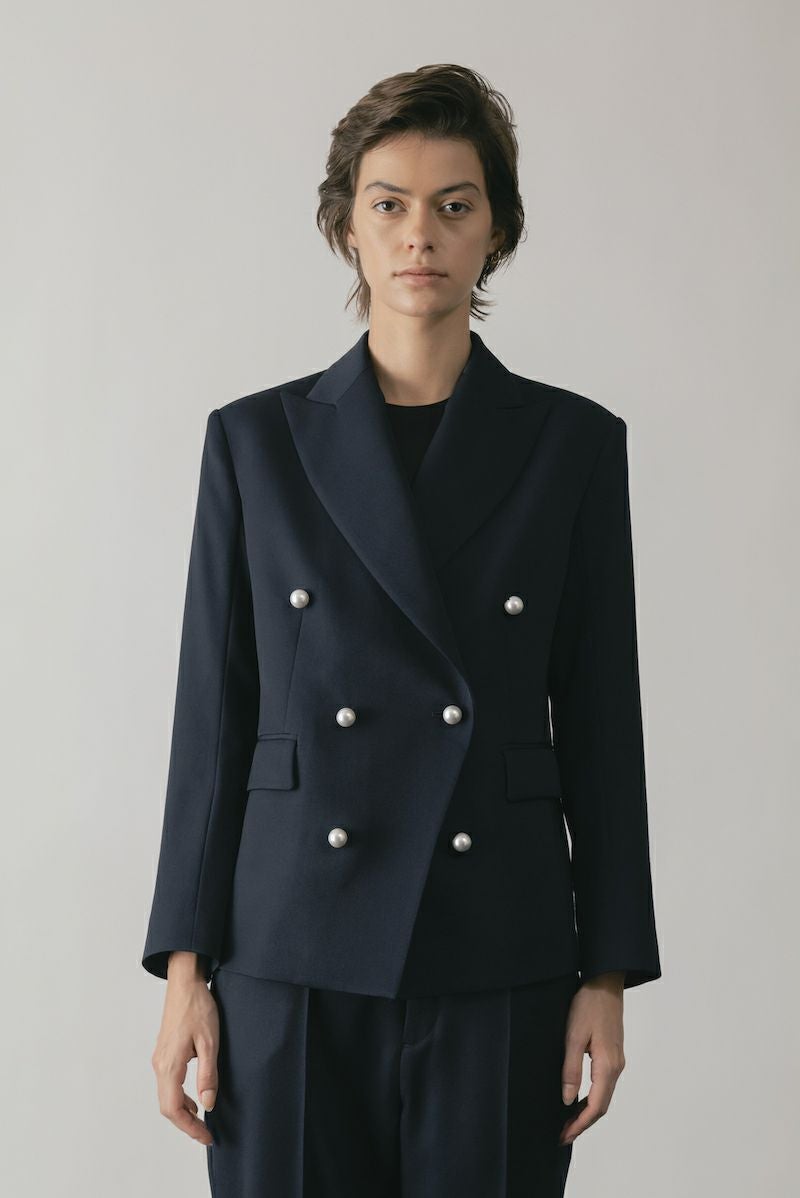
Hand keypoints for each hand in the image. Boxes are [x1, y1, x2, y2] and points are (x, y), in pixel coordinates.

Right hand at [150, 952, 218, 1145]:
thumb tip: (208, 1105)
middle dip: (186, 1124)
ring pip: (166, 1096)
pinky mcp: (163, 1053)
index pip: (174, 1109)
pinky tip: (195, 1098)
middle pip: (167, 1107)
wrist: (185, 983)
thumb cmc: (198, 1008)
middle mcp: (160, 1065)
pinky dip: (180, 1097)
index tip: (207, 1137)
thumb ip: (208, 1075)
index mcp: (169, 1065)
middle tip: (206, 1134)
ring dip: (183, 1111)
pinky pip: (168, 1084)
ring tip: (203, 1121)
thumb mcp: (210, 1042)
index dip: (190, 1128)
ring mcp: (159, 1059)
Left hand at [559, 971, 624, 1146]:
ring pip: (603, 1096)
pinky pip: (603, 1085)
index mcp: (608, 1066)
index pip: (596, 1107)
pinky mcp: (612, 1054)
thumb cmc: (588, 1005)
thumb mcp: (573, 1036)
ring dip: (586, 1112)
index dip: (579, 1125)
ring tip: (566, 1121)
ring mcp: (617, 1061)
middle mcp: (616, 1067)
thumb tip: (567, 1100)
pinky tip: (578, 1099)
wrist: (605, 982)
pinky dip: (591, 1098)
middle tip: (561, 1135)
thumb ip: (571, 1069)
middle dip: (582, 1123)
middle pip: (602, 1106)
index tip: (563, 1136)